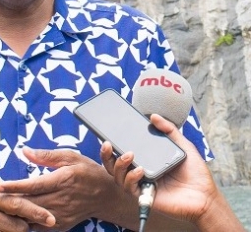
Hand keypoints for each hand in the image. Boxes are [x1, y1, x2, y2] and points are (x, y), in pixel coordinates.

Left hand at [0, 147, 105, 230]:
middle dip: (7, 197)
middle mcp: (59, 201)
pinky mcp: (58, 226)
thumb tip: (25, 151)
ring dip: (12, 209)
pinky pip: (36, 226)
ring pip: (29, 217)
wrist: (105, 196)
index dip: (13, 186)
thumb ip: (46, 155)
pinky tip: (12, 211)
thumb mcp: (70, 156)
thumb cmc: (87, 172)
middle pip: (27, 203)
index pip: (33, 186)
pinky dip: (23, 220)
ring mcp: (59, 216)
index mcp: (62, 181)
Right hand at [101, 114, 245, 230]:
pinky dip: (131, 177)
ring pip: (117, 176)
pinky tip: (140, 170)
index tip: (106, 134)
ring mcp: (141, 184)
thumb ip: (168, 129)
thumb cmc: (195, 173)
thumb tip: (153, 116)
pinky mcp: (145, 196)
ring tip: (129, 155)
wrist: (206, 195)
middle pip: (112, 164)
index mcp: (144, 159)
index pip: (121, 152)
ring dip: (119, 164)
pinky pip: (130, 188)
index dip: (111, 145)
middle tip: (107, 144)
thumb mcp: (182, 145)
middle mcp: (138, 172)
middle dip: (105, 155)